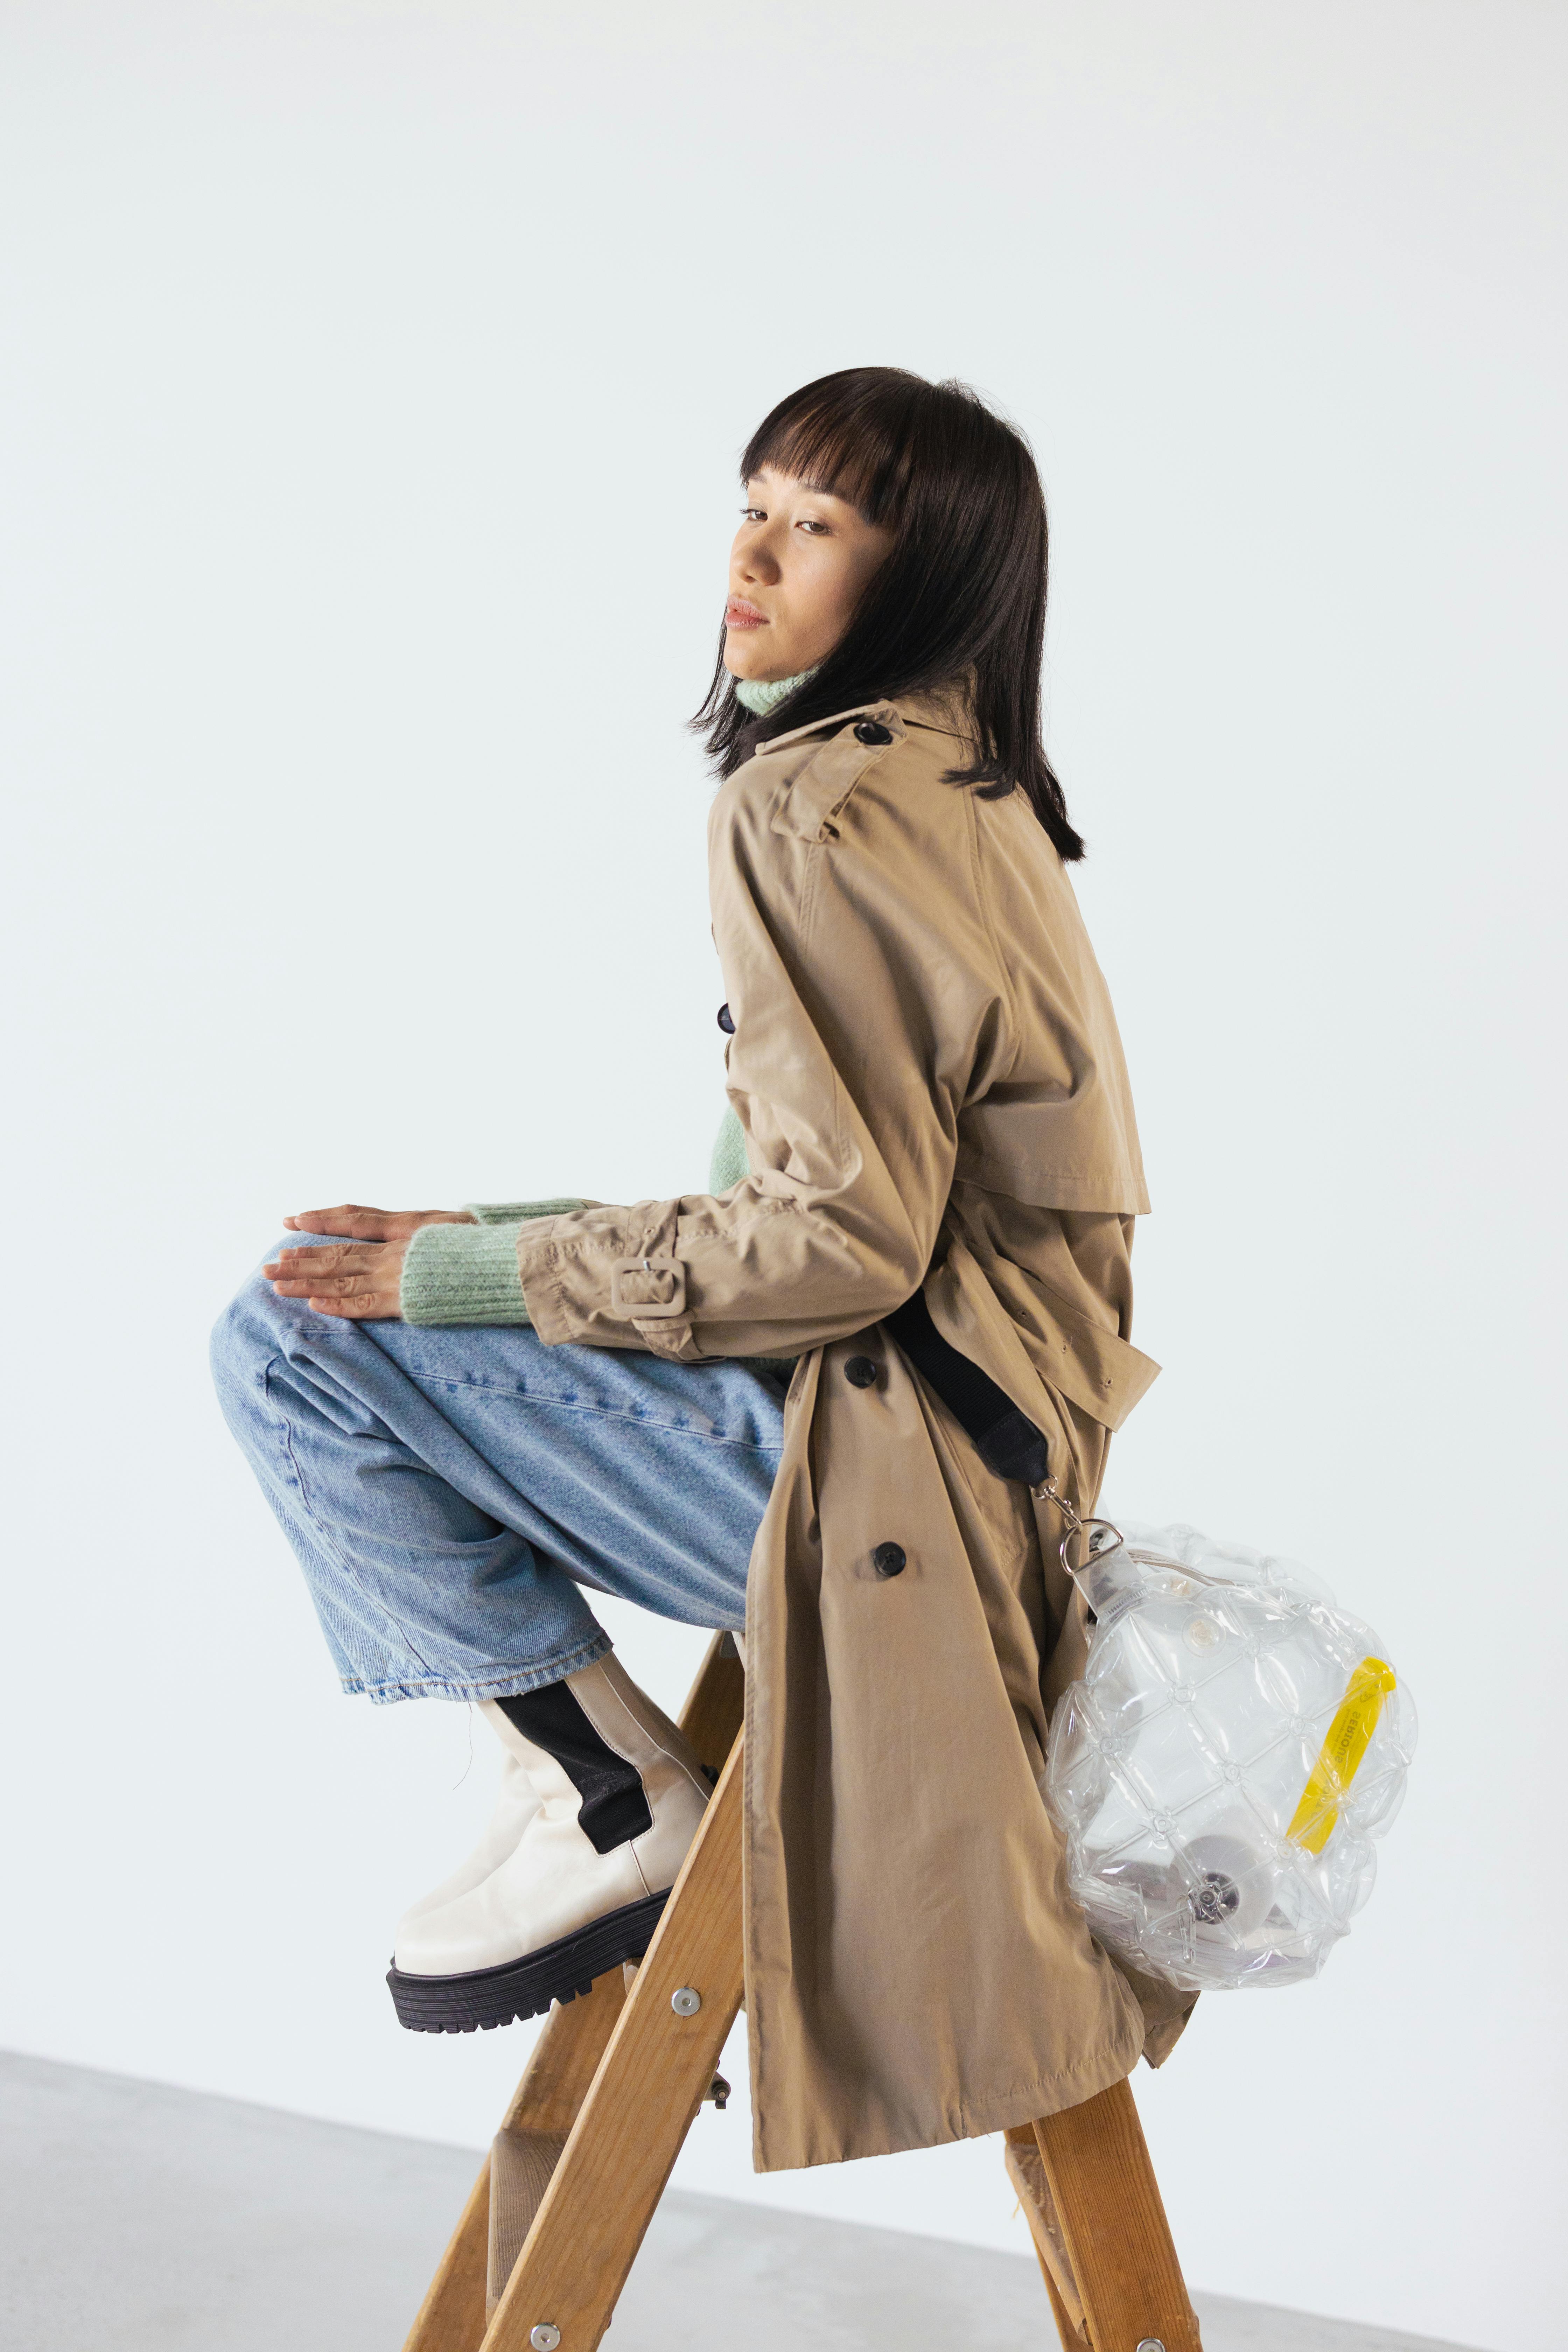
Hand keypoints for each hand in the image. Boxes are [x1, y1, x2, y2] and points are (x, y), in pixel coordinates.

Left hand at [266, 1206, 471, 1321]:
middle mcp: (394, 1250)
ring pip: (342, 1277)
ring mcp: (397, 1274)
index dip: (323, 1222)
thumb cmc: (486, 1243)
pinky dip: (339, 1303)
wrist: (507, 1258)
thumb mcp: (450, 1226)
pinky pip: (366, 1304)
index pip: (354, 1222)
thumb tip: (407, 1234)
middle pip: (338, 1253)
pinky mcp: (406, 1299)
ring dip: (306, 1281)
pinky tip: (315, 1304)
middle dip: (301, 1259)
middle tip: (269, 1265)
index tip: (294, 1221)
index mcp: (405, 1229)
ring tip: (275, 1284)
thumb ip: (422, 1231)